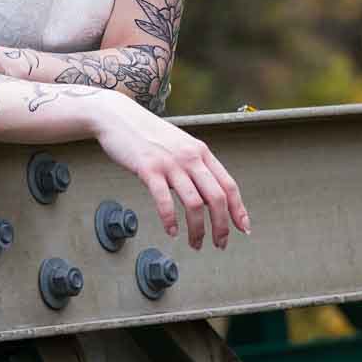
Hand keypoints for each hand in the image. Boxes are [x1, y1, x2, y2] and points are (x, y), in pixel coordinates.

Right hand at [90, 94, 248, 250]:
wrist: (119, 117)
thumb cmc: (148, 134)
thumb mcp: (180, 146)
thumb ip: (195, 166)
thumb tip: (209, 194)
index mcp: (201, 152)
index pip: (229, 185)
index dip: (238, 210)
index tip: (243, 228)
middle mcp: (190, 157)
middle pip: (216, 198)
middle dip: (222, 226)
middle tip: (220, 243)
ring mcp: (169, 163)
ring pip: (194, 204)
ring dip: (197, 230)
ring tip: (195, 244)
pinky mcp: (148, 169)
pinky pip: (164, 201)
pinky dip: (170, 221)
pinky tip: (171, 231)